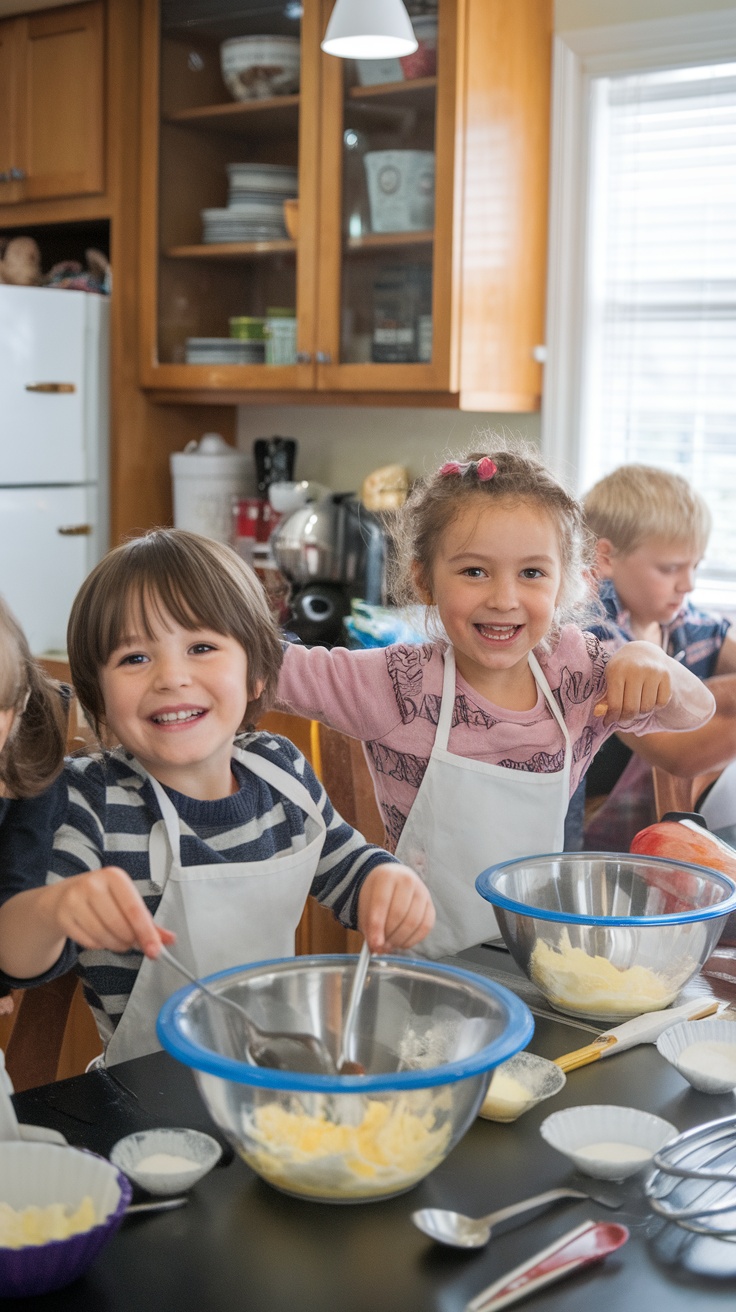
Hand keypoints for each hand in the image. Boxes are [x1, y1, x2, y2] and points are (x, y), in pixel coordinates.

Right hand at [50, 866, 175, 958]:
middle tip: (132, 942)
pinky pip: (88, 942)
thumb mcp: (125, 901)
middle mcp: (92, 884)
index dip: (146, 932)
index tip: (155, 951)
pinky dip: (99, 945)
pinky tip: (99, 936)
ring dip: (116, 945)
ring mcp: (74, 900)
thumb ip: (149, 922)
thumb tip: (171, 940)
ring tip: (117, 940)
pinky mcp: (63, 917)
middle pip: (119, 925)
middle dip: (130, 941)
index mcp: (114, 876)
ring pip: (103, 936)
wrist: (61, 898)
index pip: (134, 909)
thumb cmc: (102, 899)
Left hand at [357, 863, 434, 952]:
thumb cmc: (376, 893)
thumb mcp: (366, 903)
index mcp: (387, 876)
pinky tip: (401, 942)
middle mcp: (407, 880)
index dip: (377, 926)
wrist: (392, 880)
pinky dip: (413, 939)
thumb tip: (376, 948)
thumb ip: (369, 924)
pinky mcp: (431, 905)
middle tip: (380, 947)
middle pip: (399, 914)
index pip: (381, 903)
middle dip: (388, 936)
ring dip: (399, 940)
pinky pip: (425, 927)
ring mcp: (422, 892)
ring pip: (413, 922)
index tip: (374, 944)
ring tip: (388, 945)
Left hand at [594, 642, 672, 727]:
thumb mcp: (610, 677)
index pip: (615, 704)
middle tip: (623, 718)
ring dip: (641, 712)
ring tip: (636, 705)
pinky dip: (655, 706)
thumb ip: (605, 696)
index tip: (608, 722)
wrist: (642, 651)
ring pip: (647, 708)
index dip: (612, 718)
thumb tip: (598, 714)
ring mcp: (653, 672)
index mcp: (617, 671)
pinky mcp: (665, 675)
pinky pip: (661, 702)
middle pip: (632, 709)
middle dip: (626, 718)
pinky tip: (648, 698)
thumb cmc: (622, 668)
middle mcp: (636, 670)